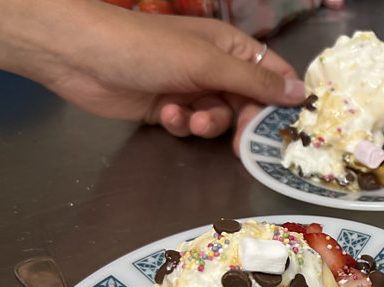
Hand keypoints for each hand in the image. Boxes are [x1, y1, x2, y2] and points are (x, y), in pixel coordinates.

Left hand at [2, 0, 305, 153]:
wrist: (82, 57)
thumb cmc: (149, 49)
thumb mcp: (208, 64)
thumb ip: (256, 83)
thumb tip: (302, 93)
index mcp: (230, 47)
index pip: (273, 74)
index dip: (284, 98)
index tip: (292, 126)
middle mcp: (215, 68)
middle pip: (250, 104)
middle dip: (244, 122)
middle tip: (243, 141)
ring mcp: (192, 89)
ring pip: (221, 119)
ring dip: (208, 123)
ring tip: (189, 118)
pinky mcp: (169, 109)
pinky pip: (191, 125)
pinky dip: (182, 124)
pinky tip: (167, 114)